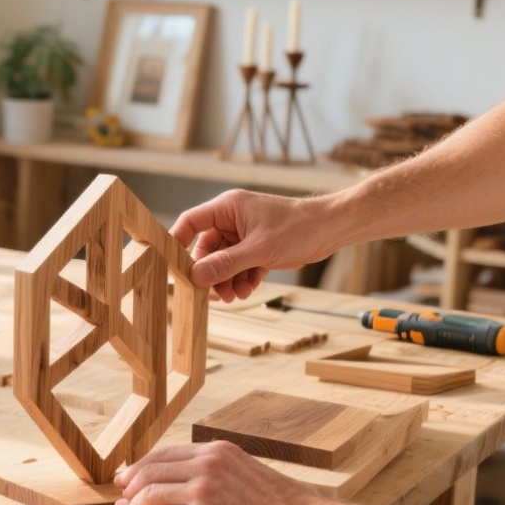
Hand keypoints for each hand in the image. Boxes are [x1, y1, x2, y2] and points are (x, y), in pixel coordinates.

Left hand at [114, 439, 329, 504]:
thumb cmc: (276, 504)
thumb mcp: (243, 470)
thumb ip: (214, 468)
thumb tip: (181, 477)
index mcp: (215, 451)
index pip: (165, 453)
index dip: (141, 466)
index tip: (128, 476)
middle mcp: (206, 465)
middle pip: (151, 470)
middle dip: (130, 484)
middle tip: (120, 496)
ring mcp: (202, 490)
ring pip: (150, 493)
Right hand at [169, 190, 335, 300]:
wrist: (331, 229)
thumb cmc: (298, 228)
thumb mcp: (259, 250)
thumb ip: (226, 264)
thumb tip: (197, 276)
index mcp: (227, 208)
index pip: (191, 222)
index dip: (178, 241)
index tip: (173, 264)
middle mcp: (232, 219)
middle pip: (207, 248)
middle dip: (212, 272)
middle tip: (215, 293)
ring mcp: (245, 234)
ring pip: (224, 260)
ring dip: (228, 279)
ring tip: (235, 295)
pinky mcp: (257, 247)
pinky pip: (240, 265)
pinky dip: (242, 278)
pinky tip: (248, 289)